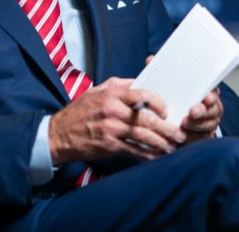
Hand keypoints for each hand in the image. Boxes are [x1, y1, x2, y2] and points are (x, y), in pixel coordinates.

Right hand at [48, 77, 185, 164]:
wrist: (59, 134)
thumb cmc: (79, 111)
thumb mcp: (97, 91)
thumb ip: (119, 85)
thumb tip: (140, 81)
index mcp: (112, 94)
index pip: (143, 95)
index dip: (159, 103)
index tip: (166, 110)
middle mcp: (113, 110)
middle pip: (147, 119)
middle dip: (166, 128)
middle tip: (179, 133)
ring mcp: (111, 129)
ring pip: (143, 136)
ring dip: (161, 143)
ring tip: (172, 146)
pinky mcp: (109, 145)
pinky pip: (134, 150)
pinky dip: (147, 155)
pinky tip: (156, 156)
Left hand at [142, 54, 222, 144]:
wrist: (174, 116)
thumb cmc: (174, 96)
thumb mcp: (169, 83)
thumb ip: (162, 72)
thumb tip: (151, 59)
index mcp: (205, 92)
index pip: (213, 92)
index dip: (211, 95)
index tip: (206, 97)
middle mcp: (210, 108)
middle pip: (213, 111)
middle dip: (203, 112)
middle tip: (191, 112)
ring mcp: (208, 123)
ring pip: (208, 126)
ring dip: (196, 126)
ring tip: (183, 125)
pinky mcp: (202, 137)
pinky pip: (201, 140)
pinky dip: (192, 139)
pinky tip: (183, 139)